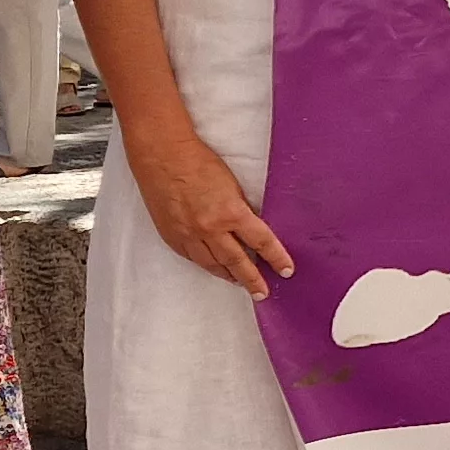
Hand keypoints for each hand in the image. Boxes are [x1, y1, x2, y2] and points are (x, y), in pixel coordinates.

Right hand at [128, 132, 293, 299]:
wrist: (163, 157)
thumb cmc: (199, 164)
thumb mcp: (232, 186)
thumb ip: (241, 210)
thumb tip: (251, 230)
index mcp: (231, 212)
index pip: (262, 241)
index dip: (276, 258)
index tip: (286, 270)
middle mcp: (210, 229)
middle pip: (237, 261)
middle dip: (252, 278)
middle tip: (263, 292)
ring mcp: (189, 235)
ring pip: (213, 264)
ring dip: (229, 275)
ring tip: (240, 283)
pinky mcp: (172, 237)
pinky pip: (193, 258)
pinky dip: (206, 265)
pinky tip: (215, 268)